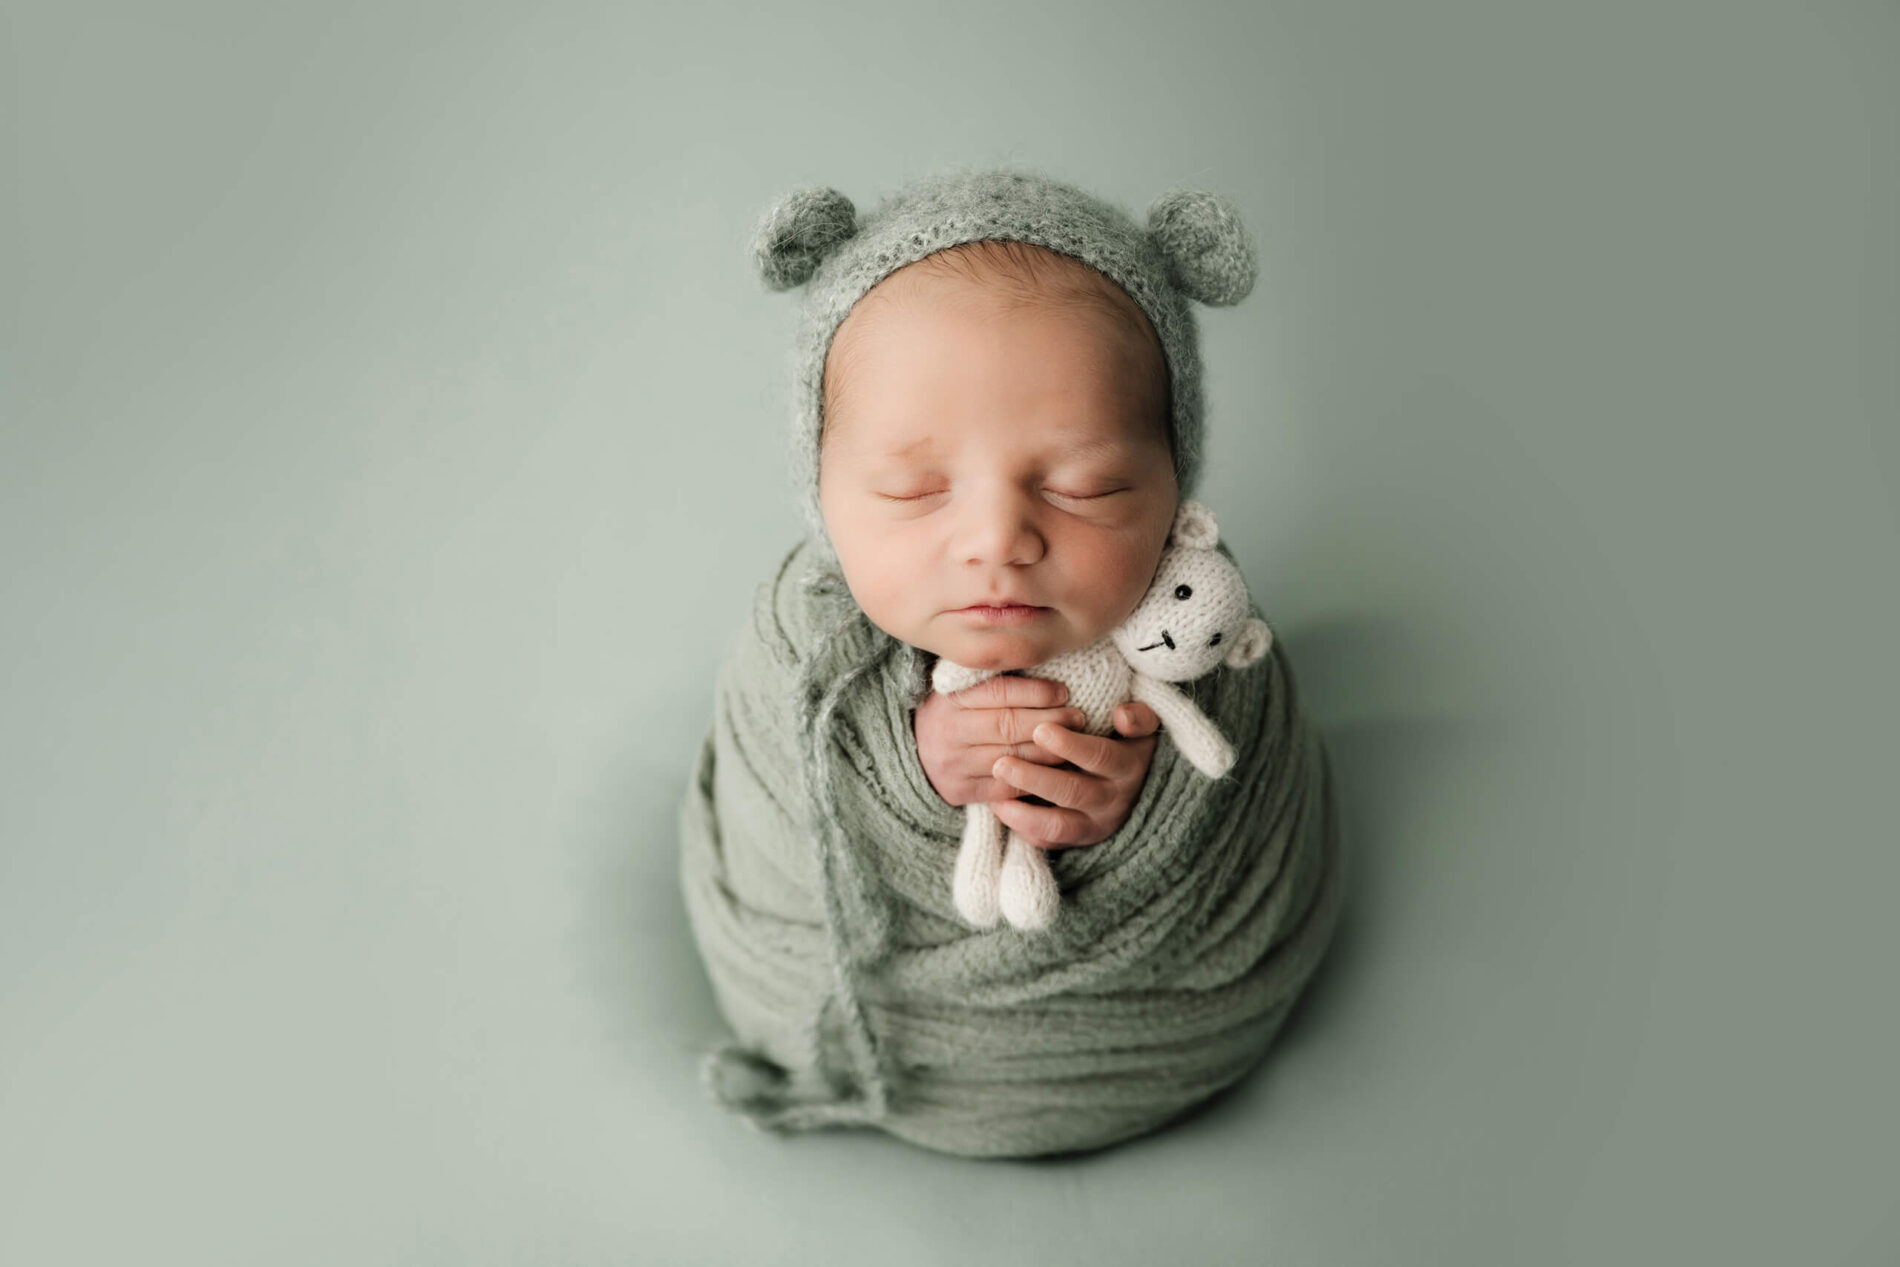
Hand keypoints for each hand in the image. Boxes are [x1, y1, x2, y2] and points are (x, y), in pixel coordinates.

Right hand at [913, 674, 1089, 806]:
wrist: (913, 754)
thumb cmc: (951, 715)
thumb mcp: (961, 690)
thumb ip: (993, 679)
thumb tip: (1045, 665)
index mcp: (950, 699)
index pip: (999, 692)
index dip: (1036, 691)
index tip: (1064, 692)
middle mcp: (949, 731)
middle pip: (1008, 725)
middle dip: (1050, 721)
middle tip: (1078, 717)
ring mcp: (953, 764)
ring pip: (1012, 758)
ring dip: (1049, 751)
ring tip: (1073, 742)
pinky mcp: (960, 791)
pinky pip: (1006, 787)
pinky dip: (1034, 779)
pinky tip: (1054, 769)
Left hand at [989, 703, 1160, 848]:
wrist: (1135, 788)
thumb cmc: (1127, 744)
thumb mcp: (1142, 729)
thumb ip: (1139, 718)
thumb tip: (1122, 715)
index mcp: (1127, 768)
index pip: (1101, 757)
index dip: (1071, 745)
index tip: (1040, 729)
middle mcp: (1112, 801)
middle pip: (1073, 792)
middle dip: (1035, 779)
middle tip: (1001, 764)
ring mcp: (1094, 825)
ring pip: (1057, 825)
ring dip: (1023, 811)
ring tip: (994, 794)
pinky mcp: (1075, 840)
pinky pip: (1046, 841)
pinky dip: (1021, 826)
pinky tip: (998, 806)